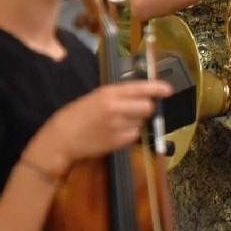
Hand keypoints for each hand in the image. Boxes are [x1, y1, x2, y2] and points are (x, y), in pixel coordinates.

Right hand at [27, 80, 170, 175]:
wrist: (62, 138)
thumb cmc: (76, 115)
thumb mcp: (95, 97)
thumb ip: (117, 95)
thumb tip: (141, 95)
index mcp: (108, 93)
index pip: (140, 88)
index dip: (157, 88)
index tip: (168, 89)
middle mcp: (116, 108)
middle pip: (147, 107)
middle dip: (147, 108)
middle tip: (137, 110)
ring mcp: (118, 126)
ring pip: (141, 122)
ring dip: (136, 121)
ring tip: (118, 122)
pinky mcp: (119, 142)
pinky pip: (134, 135)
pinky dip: (129, 134)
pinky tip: (115, 133)